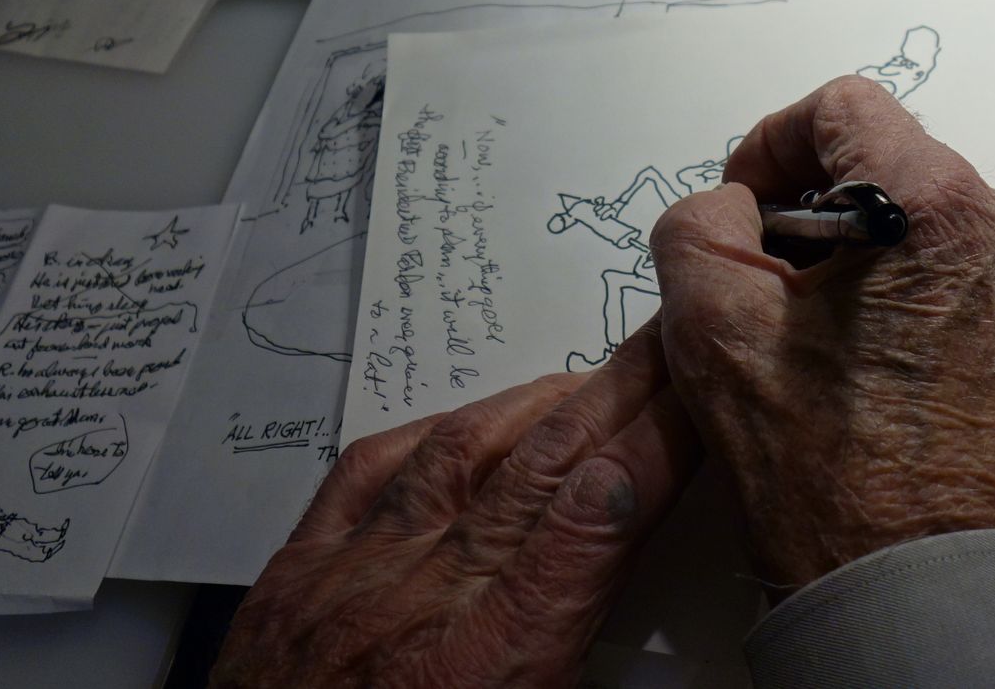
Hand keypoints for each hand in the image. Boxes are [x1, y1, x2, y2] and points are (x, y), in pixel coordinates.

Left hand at [209, 324, 698, 687]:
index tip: (703, 390)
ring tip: (591, 373)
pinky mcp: (291, 581)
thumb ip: (582, 671)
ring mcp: (351, 579)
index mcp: (492, 659)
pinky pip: (363, 478)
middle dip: (618, 390)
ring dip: (536, 402)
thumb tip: (655, 650)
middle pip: (541, 464)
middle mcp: (425, 599)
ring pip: (460, 453)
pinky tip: (464, 423)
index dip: (658, 439)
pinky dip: (427, 438)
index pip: (596, 514)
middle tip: (670, 338)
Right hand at [650, 76, 994, 594]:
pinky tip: (888, 380)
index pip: (846, 108)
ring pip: (939, 235)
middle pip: (897, 170)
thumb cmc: (829, 470)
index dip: (774, 144)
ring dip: (875, 265)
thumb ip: (699, 230)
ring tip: (829, 346)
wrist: (932, 598)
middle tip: (772, 289)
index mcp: (936, 206)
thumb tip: (730, 209)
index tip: (745, 211)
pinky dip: (927, 311)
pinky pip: (982, 294)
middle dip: (822, 214)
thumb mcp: (715, 334)